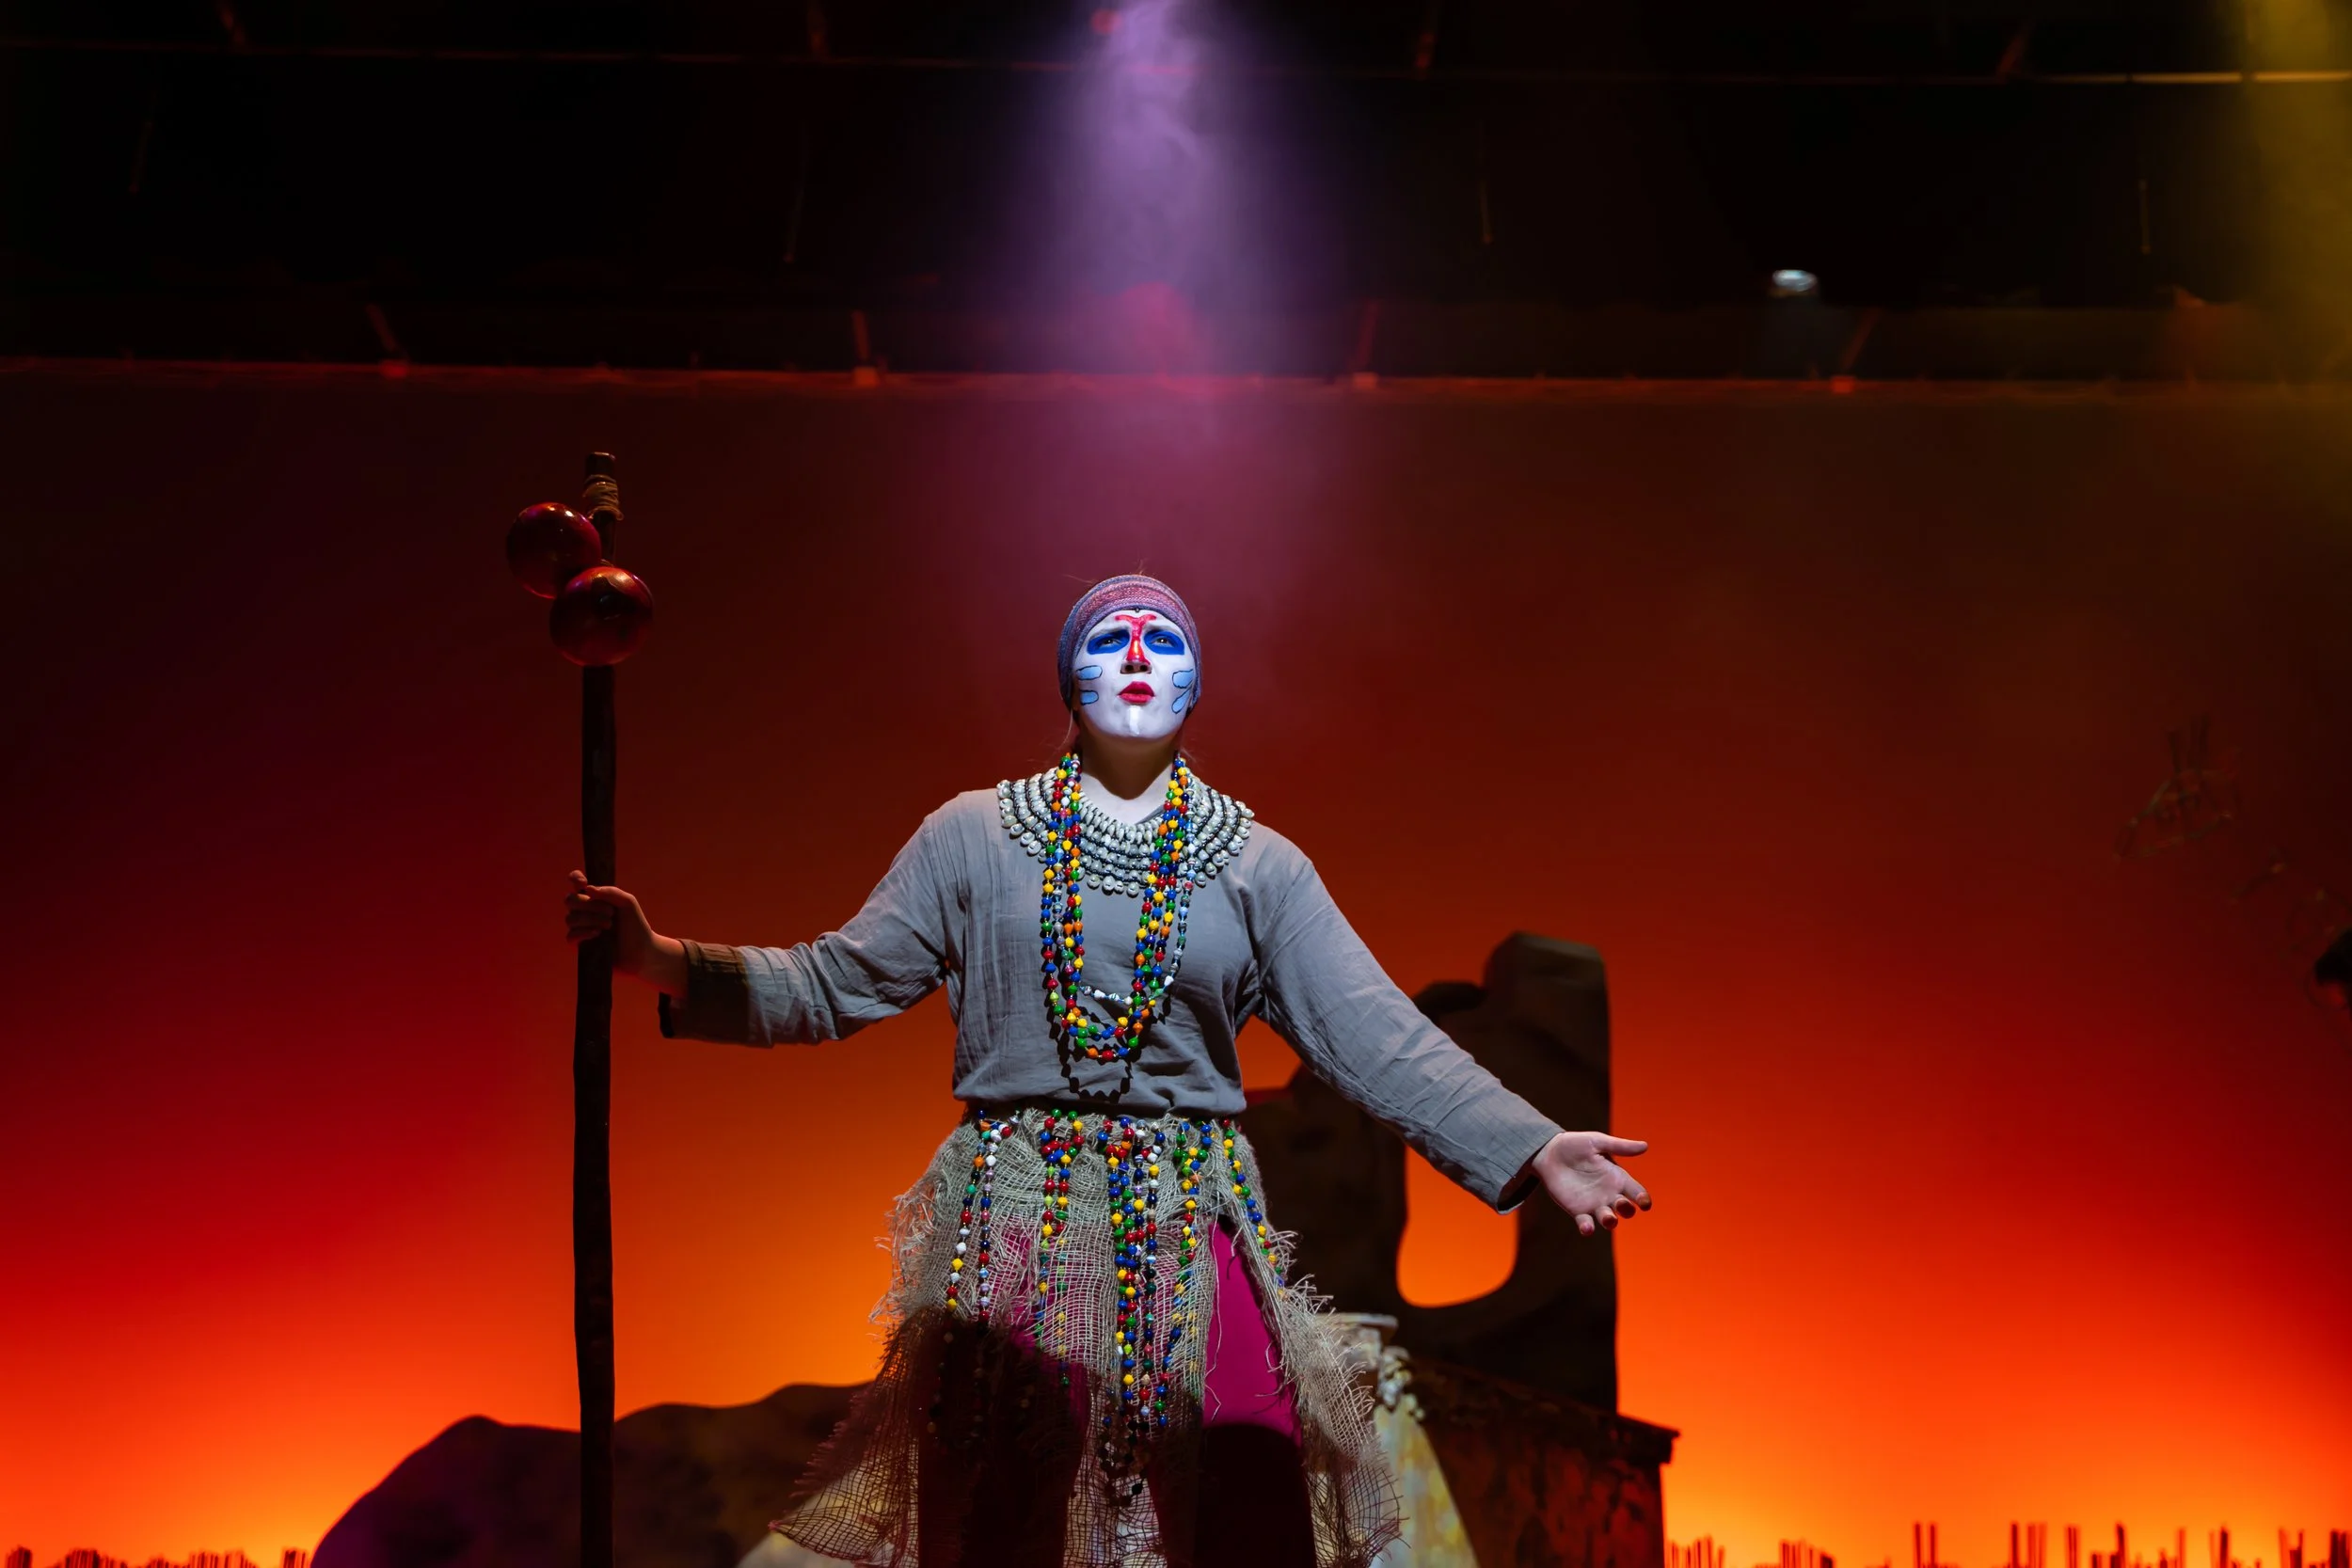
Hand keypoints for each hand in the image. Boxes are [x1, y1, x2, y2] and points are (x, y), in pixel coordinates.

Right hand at [564, 871, 686, 993]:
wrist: (641, 951)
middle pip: (570, 900)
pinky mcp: (581, 945)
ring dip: (591, 919)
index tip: (584, 883)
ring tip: (609, 926)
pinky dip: (583, 933)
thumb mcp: (627, 903)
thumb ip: (611, 892)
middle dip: (589, 905)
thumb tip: (587, 889)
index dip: (575, 878)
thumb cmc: (635, 925)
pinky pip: (570, 936)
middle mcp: (585, 911)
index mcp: (595, 898)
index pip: (576, 884)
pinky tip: (597, 934)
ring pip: (570, 918)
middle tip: (611, 913)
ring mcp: (581, 928)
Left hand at [1533, 1131, 1651, 1236]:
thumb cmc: (1576, 1144)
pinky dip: (1588, 1228)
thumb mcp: (1597, 1142)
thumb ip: (1619, 1146)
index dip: (1643, 1198)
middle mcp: (1610, 1194)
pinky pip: (1586, 1223)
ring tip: (1608, 1218)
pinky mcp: (1578, 1211)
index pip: (1636, 1192)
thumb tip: (1645, 1146)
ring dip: (1611, 1221)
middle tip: (1620, 1203)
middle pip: (1625, 1209)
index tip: (1643, 1202)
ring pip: (1609, 1219)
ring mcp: (1595, 1204)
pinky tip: (1587, 1227)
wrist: (1549, 1153)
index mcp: (1618, 1177)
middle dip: (1627, 1209)